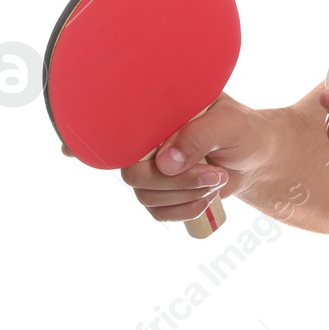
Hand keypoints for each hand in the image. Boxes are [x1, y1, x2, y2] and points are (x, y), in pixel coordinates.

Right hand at [62, 92, 276, 225]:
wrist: (261, 158)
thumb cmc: (244, 130)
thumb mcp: (229, 123)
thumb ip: (197, 136)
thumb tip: (164, 163)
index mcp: (157, 116)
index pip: (114, 123)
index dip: (85, 135)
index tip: (67, 147)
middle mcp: (148, 142)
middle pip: (131, 172)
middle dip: (172, 181)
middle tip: (212, 173)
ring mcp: (153, 170)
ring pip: (144, 195)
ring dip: (185, 195)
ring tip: (218, 179)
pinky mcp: (162, 194)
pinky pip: (157, 213)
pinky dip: (185, 210)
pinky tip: (207, 197)